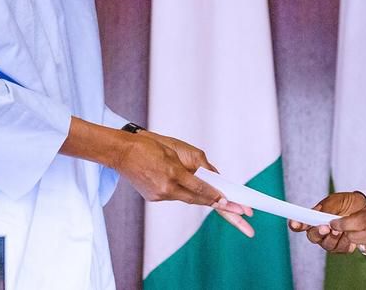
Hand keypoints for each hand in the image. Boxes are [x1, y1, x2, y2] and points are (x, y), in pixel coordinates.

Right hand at [118, 131, 254, 236]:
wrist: (121, 152)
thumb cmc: (149, 145)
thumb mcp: (177, 147)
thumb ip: (197, 163)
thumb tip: (213, 175)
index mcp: (173, 173)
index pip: (200, 188)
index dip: (216, 196)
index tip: (231, 204)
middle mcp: (166, 189)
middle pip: (197, 200)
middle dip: (223, 210)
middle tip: (244, 220)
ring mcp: (159, 195)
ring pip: (186, 198)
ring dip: (202, 198)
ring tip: (229, 208)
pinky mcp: (154, 198)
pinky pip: (175, 195)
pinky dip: (184, 192)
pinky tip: (190, 189)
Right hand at [289, 191, 365, 253]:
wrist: (364, 207)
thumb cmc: (346, 202)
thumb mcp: (336, 201)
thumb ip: (326, 207)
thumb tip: (316, 213)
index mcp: (314, 219)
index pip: (301, 224)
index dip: (296, 225)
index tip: (294, 224)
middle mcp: (320, 232)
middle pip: (312, 237)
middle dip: (317, 233)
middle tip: (324, 228)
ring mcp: (331, 241)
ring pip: (327, 245)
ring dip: (332, 238)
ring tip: (338, 230)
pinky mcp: (343, 247)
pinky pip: (341, 249)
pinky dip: (344, 242)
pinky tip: (348, 234)